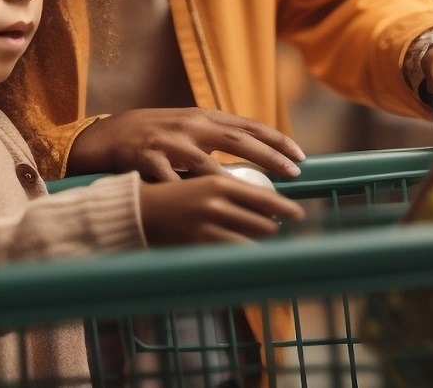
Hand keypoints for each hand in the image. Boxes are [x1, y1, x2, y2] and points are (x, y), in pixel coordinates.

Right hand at [66, 108, 305, 180]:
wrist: (103, 137)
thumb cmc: (150, 137)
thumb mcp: (185, 129)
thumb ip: (215, 136)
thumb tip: (255, 152)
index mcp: (201, 117)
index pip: (247, 126)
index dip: (276, 140)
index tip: (301, 156)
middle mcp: (188, 126)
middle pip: (236, 139)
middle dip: (268, 157)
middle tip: (294, 174)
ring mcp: (166, 141)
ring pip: (206, 165)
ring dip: (233, 186)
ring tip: (256, 204)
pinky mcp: (145, 158)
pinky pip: (170, 181)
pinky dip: (187, 197)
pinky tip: (204, 214)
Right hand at [138, 176, 305, 244]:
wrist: (132, 205)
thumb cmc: (170, 189)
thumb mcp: (199, 176)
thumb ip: (227, 182)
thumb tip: (259, 194)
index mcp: (219, 181)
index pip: (263, 196)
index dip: (285, 206)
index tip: (299, 214)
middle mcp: (215, 202)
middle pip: (262, 221)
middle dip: (273, 228)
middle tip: (277, 229)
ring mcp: (205, 224)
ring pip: (250, 241)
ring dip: (258, 242)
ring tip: (261, 242)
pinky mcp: (195, 243)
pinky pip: (229, 255)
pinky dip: (239, 255)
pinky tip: (240, 255)